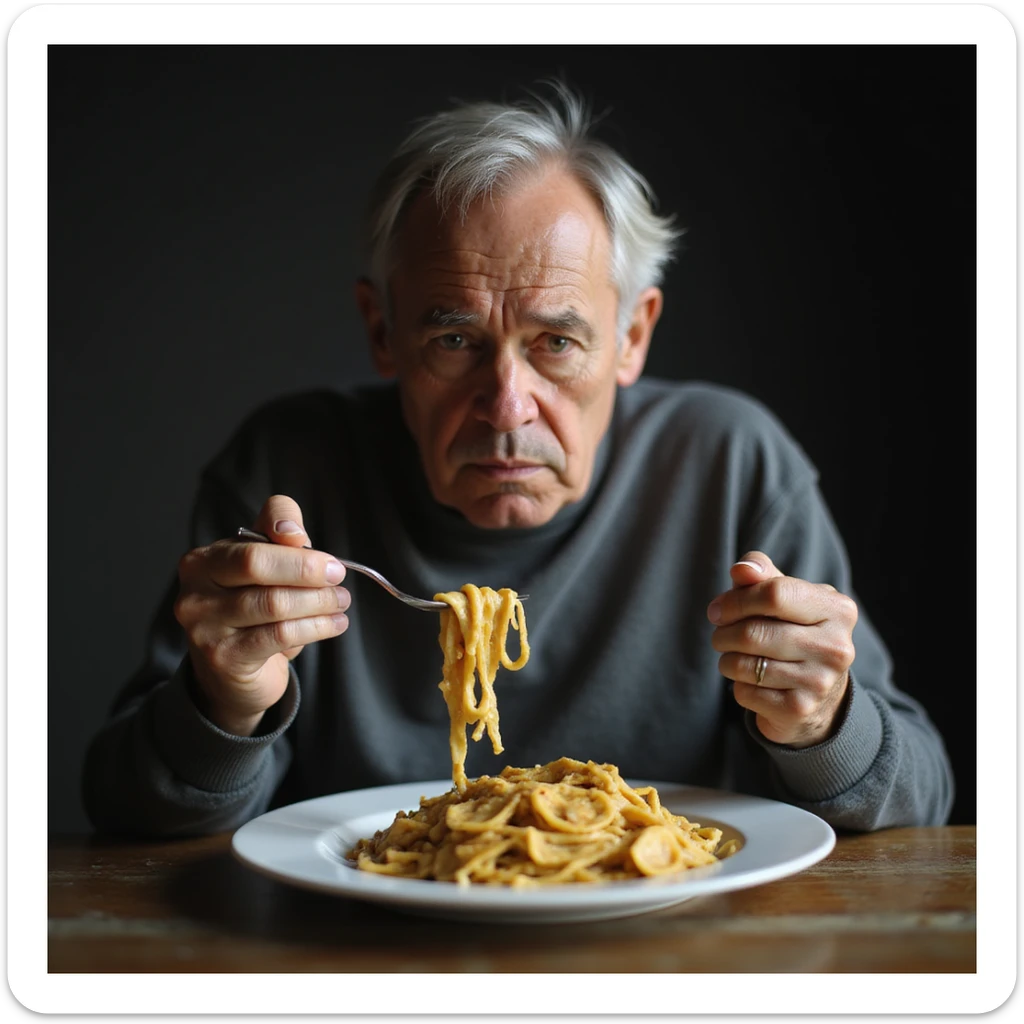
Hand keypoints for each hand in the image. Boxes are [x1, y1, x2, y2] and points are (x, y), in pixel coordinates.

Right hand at [174, 494, 349, 735]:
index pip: (252, 541)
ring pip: (274, 603)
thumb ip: (279, 538)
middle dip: (306, 571)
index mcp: (204, 560)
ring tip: (340, 602)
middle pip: (256, 565)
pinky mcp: (224, 656)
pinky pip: (280, 635)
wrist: (230, 672)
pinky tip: (334, 624)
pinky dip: (315, 627)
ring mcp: (205, 625)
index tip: (328, 561)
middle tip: (338, 577)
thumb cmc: (252, 610)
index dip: (294, 546)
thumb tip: (293, 532)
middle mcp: (196, 589)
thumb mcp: (265, 569)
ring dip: (318, 602)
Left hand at [707, 551, 857, 747]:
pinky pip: (746, 692)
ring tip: (733, 657)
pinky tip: (752, 682)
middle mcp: (836, 646)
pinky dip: (737, 685)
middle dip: (723, 633)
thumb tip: (742, 569)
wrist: (821, 697)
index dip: (735, 600)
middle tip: (720, 635)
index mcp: (837, 609)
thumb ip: (761, 575)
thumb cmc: (793, 632)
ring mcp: (821, 681)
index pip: (773, 593)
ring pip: (744, 664)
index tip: (718, 609)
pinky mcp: (800, 709)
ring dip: (726, 660)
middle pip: (753, 632)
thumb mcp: (785, 598)